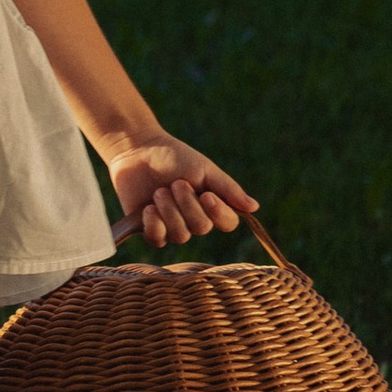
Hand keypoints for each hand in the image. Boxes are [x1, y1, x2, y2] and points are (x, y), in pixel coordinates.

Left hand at [104, 138, 256, 250]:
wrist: (137, 151)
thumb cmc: (173, 157)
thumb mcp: (204, 169)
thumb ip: (228, 189)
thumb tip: (254, 207)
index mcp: (211, 204)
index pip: (228, 223)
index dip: (219, 213)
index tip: (206, 194)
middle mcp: (194, 219)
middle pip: (202, 228)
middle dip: (187, 205)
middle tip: (175, 184)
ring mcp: (172, 227)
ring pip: (181, 235)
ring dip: (169, 211)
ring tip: (159, 191)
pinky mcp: (150, 230)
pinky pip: (157, 240)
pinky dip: (154, 224)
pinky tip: (147, 208)